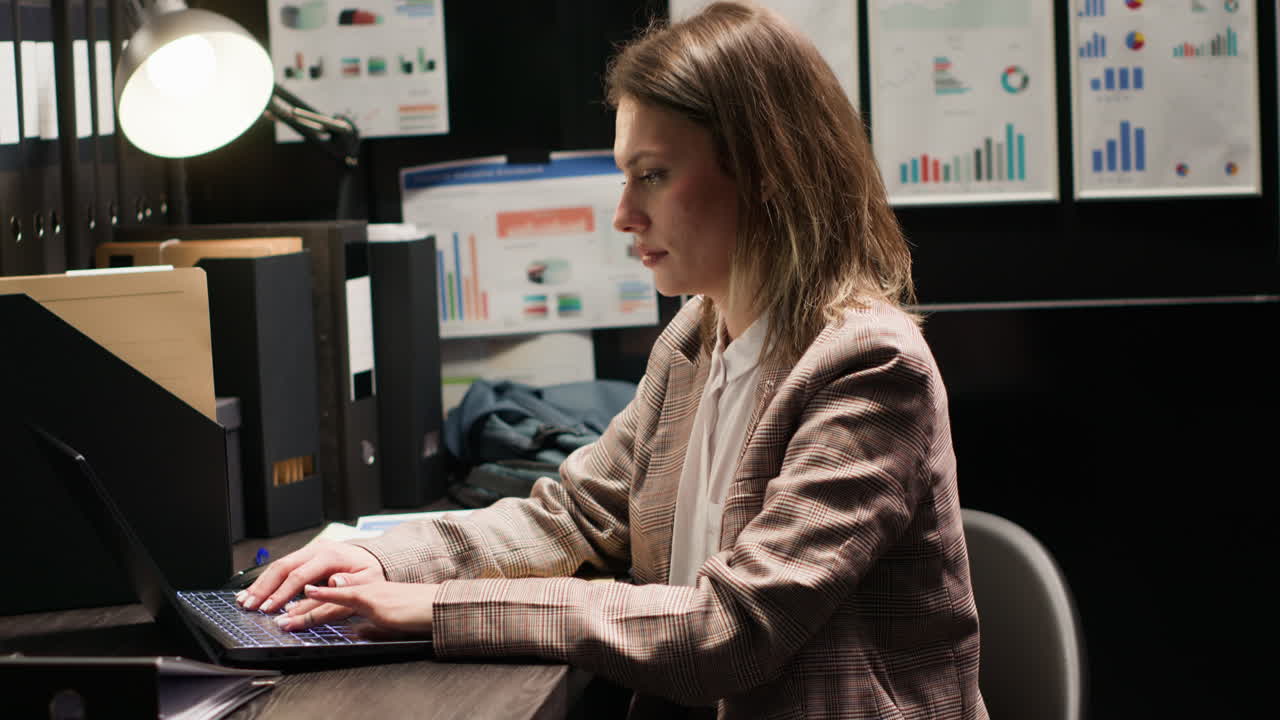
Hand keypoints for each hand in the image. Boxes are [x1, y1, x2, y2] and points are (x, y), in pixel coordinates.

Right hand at [237, 540, 384, 613]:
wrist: (372, 557)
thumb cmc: (370, 572)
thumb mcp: (368, 581)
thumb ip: (350, 585)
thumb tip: (334, 584)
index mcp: (330, 555)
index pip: (300, 575)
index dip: (282, 593)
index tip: (270, 608)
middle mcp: (316, 549)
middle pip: (283, 567)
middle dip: (264, 588)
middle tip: (250, 605)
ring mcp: (309, 550)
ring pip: (278, 565)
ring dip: (260, 584)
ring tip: (245, 600)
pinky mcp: (304, 555)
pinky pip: (282, 566)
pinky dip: (266, 580)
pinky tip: (254, 591)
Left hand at [275, 581, 438, 635]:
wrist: (437, 607)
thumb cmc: (417, 614)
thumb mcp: (388, 620)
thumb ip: (371, 623)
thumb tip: (358, 631)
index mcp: (366, 595)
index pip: (332, 600)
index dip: (309, 607)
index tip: (290, 614)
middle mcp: (363, 590)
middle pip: (325, 598)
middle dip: (299, 608)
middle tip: (276, 616)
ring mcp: (367, 593)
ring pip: (329, 599)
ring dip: (304, 608)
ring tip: (283, 618)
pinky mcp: (374, 600)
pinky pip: (345, 596)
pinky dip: (327, 593)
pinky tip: (312, 590)